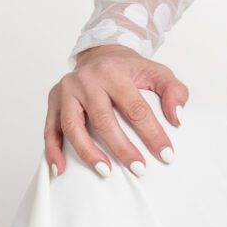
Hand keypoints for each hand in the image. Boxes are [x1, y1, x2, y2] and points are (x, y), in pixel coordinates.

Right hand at [46, 46, 189, 178]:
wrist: (100, 54)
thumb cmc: (130, 70)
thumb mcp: (158, 73)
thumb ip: (174, 92)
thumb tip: (177, 119)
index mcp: (114, 72)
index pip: (135, 108)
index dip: (152, 134)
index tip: (166, 155)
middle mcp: (87, 80)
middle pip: (103, 120)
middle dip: (122, 148)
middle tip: (139, 169)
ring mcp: (66, 90)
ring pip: (72, 126)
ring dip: (88, 152)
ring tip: (105, 172)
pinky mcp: (52, 101)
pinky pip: (50, 129)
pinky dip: (53, 151)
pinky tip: (61, 169)